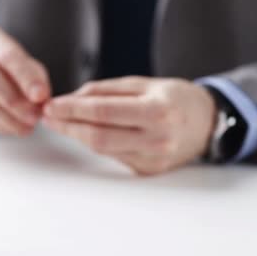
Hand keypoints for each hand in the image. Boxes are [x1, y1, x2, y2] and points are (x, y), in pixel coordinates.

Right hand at [0, 24, 50, 135]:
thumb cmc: (2, 64)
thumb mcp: (21, 61)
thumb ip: (34, 76)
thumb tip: (41, 99)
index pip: (5, 55)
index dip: (25, 77)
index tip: (41, 96)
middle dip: (13, 100)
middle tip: (34, 117)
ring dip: (5, 117)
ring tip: (26, 128)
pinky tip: (12, 129)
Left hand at [42, 77, 216, 174]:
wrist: (207, 123)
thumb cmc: (173, 98)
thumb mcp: (143, 84)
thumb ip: (105, 91)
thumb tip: (70, 99)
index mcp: (157, 111)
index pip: (103, 112)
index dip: (72, 110)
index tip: (51, 105)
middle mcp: (157, 139)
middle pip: (98, 136)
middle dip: (67, 126)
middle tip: (48, 116)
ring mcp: (152, 159)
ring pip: (101, 149)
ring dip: (75, 136)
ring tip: (59, 122)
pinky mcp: (147, 171)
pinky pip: (111, 155)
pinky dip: (93, 143)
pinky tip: (82, 133)